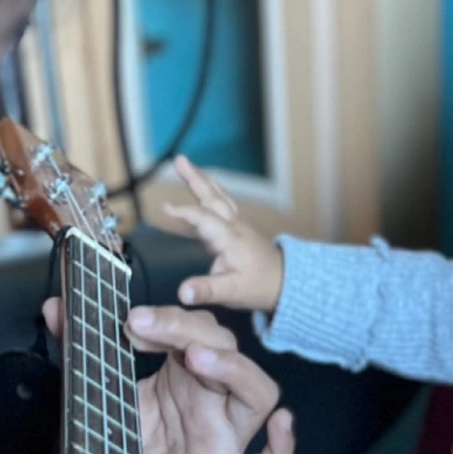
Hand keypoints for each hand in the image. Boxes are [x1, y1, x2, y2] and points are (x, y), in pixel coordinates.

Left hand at [43, 300, 294, 453]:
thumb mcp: (95, 393)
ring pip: (259, 395)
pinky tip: (280, 425)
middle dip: (192, 331)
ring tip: (198, 358)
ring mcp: (223, 437)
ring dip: (235, 370)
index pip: (198, 331)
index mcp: (184, 376)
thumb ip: (78, 350)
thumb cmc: (112, 449)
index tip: (131, 321)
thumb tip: (54, 307)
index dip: (171, 319)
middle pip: (229, 350)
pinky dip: (282, 449)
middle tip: (149, 327)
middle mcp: (211, 400)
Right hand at [164, 157, 283, 312]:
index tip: (166, 208)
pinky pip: (221, 205)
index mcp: (230, 238)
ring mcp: (237, 226)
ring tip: (186, 165)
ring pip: (218, 197)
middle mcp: (234, 226)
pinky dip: (209, 193)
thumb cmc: (259, 286)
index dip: (185, 212)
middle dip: (196, 178)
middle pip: (213, 197)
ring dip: (202, 181)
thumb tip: (183, 293)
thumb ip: (206, 291)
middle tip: (179, 160)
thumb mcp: (231, 292)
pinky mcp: (237, 230)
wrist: (286, 283)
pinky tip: (201, 189)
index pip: (204, 218)